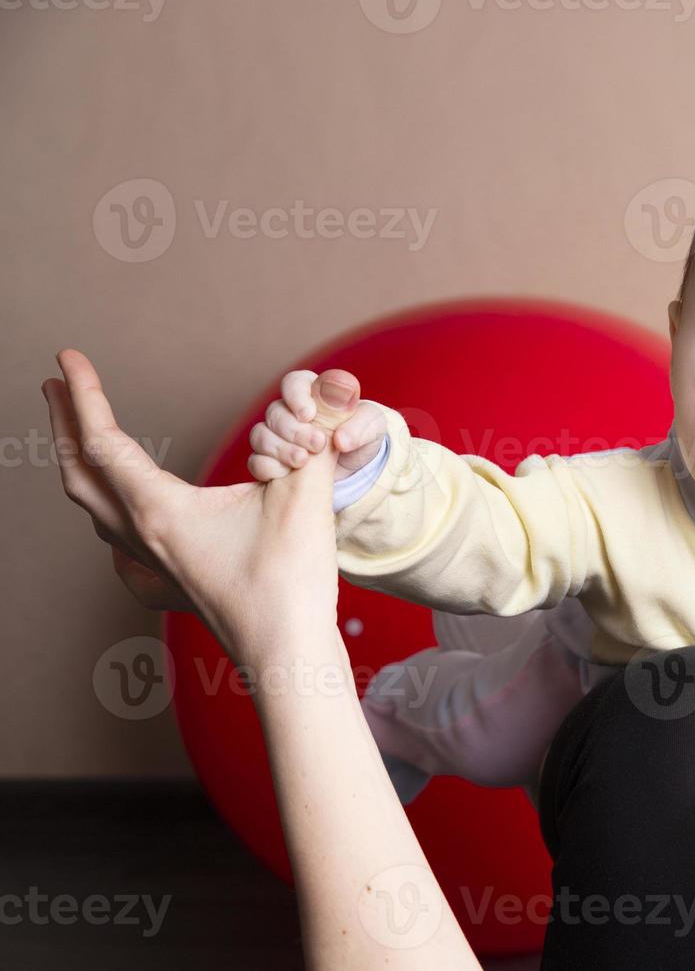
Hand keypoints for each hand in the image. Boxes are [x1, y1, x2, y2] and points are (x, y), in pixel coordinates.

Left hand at [42, 350, 354, 660]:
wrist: (288, 652)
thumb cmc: (290, 582)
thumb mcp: (304, 496)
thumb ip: (310, 440)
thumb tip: (327, 398)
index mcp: (160, 511)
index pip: (103, 441)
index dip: (84, 394)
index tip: (67, 355)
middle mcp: (144, 537)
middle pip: (80, 473)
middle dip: (62, 423)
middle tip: (54, 382)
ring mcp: (153, 564)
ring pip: (94, 508)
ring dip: (81, 464)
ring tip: (80, 434)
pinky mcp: (169, 582)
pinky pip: (117, 541)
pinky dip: (106, 512)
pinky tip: (119, 516)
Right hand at [247, 369, 384, 482]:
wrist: (357, 467)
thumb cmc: (362, 435)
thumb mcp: (373, 426)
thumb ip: (361, 425)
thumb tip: (340, 439)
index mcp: (312, 393)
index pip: (293, 383)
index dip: (296, 396)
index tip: (308, 415)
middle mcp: (289, 412)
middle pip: (275, 412)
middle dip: (294, 430)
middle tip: (318, 444)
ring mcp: (276, 436)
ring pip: (260, 435)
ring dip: (280, 449)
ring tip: (303, 461)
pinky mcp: (271, 461)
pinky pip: (256, 461)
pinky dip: (268, 467)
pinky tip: (286, 474)